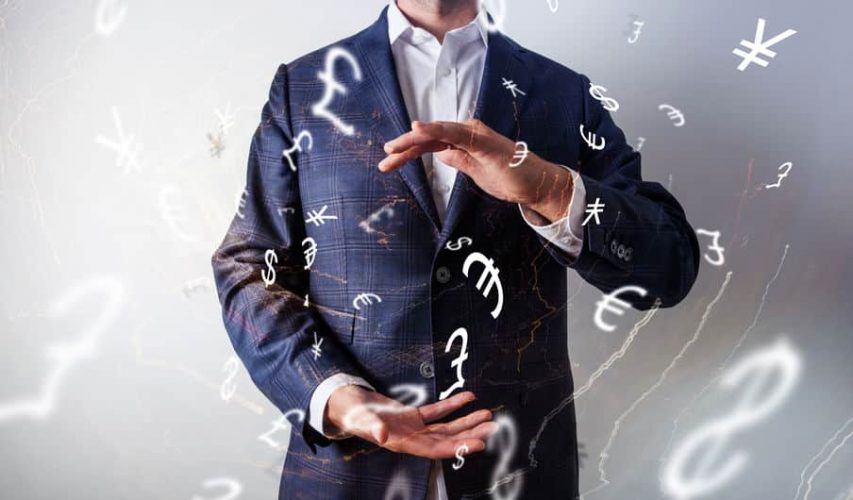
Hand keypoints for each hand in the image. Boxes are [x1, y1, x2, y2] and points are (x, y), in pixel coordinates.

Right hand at [325, 385, 496, 458]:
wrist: (345, 404)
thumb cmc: (351, 414)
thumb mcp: (359, 420)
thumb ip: (372, 427)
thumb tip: (383, 436)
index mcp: (401, 443)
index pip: (436, 449)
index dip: (458, 447)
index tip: (478, 443)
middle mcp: (412, 438)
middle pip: (447, 439)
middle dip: (470, 434)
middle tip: (491, 427)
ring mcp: (413, 428)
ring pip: (446, 427)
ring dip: (466, 421)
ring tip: (486, 415)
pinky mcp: (412, 416)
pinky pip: (437, 412)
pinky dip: (452, 405)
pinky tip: (467, 397)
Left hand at [379, 119, 573, 222]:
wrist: (536, 184)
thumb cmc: (509, 177)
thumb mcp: (474, 172)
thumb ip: (457, 161)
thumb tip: (439, 155)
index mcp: (463, 140)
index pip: (430, 144)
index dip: (408, 150)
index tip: (388, 159)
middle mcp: (467, 132)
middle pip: (429, 138)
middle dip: (404, 146)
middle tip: (384, 157)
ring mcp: (475, 134)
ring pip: (437, 133)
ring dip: (413, 140)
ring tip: (392, 148)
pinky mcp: (483, 141)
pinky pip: (454, 134)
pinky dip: (435, 130)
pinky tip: (419, 129)